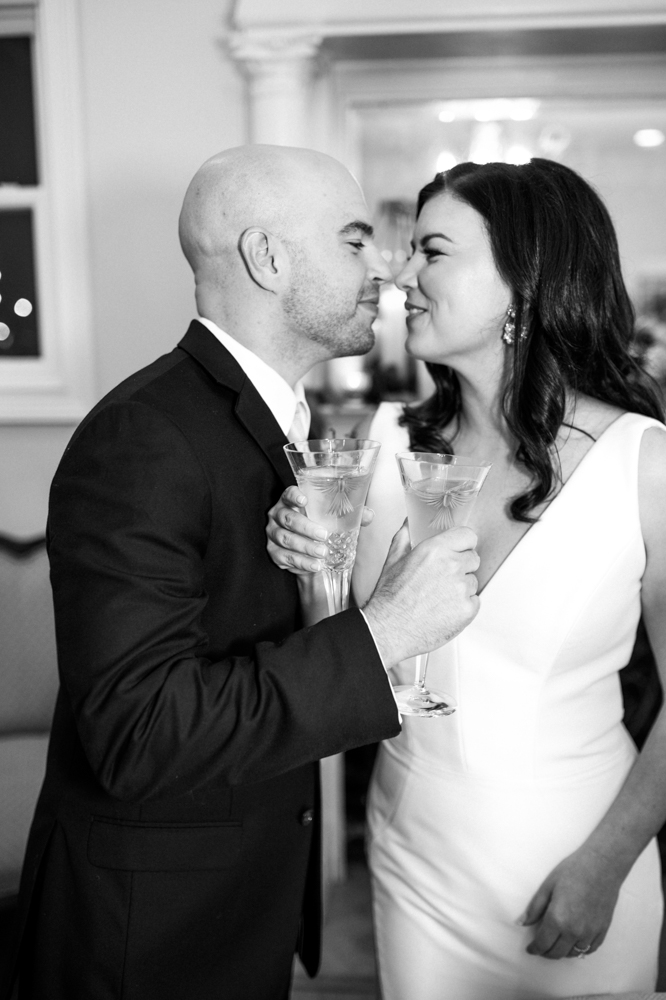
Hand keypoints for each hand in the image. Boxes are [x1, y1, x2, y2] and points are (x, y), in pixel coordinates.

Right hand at [266, 486, 373, 575]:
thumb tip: (368, 515)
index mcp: (290, 501)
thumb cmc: (320, 527)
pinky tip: (316, 565)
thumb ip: (350, 515)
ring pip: (286, 539)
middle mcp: (278, 515)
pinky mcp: (273, 552)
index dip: (294, 496)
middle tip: (324, 535)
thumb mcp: (334, 520)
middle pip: (288, 518)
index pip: (287, 494)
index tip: (304, 500)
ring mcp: (273, 534)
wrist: (309, 553)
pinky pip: (286, 557)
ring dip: (306, 547)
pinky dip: (302, 562)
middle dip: (306, 527)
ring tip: (323, 553)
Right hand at [362, 522, 479, 665]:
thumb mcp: (393, 560)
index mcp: (435, 550)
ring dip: (461, 587)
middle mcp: (451, 566)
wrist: (389, 629)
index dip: (463, 544)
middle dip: (462, 566)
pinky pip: (474, 602)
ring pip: (473, 582)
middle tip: (443, 578)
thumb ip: (405, 537)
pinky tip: (444, 609)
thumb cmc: (389, 599)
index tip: (460, 550)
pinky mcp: (467, 610)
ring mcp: (461, 589)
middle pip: (473, 558)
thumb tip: (409, 524)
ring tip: (439, 597)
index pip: (468, 536)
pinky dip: (463, 606)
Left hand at [521, 845, 622, 959]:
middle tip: (541, 948)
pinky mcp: (602, 931)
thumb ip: (534, 908)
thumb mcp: (548, 886)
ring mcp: (590, 932)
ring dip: (562, 952)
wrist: (602, 866)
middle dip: (546, 953)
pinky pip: (589, 949)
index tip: (530, 949)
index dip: (534, 949)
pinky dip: (579, 950)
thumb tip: (521, 923)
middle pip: (557, 953)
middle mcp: (574, 930)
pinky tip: (574, 943)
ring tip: (556, 945)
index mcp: (557, 919)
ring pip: (573, 954)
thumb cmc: (573, 871)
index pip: (542, 943)